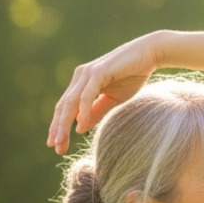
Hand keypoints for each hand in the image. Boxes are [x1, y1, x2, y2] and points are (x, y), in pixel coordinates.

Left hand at [47, 32, 166, 153]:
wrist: (149, 54)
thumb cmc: (132, 75)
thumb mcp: (113, 99)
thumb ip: (96, 112)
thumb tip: (80, 127)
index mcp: (82, 83)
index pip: (66, 108)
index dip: (60, 126)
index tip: (57, 145)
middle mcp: (80, 77)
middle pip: (63, 106)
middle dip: (58, 128)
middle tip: (55, 148)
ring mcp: (88, 73)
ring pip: (71, 102)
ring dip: (64, 123)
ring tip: (61, 141)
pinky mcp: (98, 72)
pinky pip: (87, 95)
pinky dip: (83, 111)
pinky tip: (80, 125)